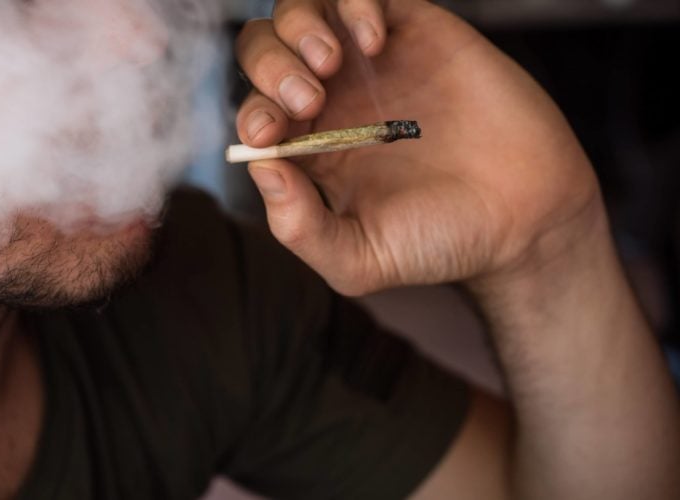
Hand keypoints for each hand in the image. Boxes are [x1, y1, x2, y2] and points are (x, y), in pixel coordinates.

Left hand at [236, 0, 602, 295]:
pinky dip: (355, 4)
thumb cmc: (442, 240)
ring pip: (304, 12)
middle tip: (306, 99)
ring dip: (299, 27)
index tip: (270, 131)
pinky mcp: (414, 33)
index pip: (256, 112)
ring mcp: (371, 65)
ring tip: (328, 63)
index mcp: (310, 150)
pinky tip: (373, 42)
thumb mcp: (359, 259)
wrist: (525, 216)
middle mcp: (333, 102)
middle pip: (267, 52)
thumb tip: (259, 168)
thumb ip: (300, 228)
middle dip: (269, 66)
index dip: (252, 113)